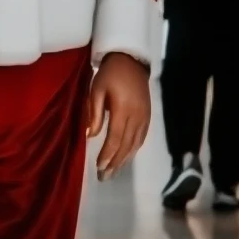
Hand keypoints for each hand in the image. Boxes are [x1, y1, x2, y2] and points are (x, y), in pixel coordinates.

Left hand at [87, 52, 150, 180]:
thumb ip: (94, 113)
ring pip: (135, 144)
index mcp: (123, 110)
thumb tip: (90, 136)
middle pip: (126, 146)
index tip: (99, 167)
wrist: (131, 62)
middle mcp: (137, 117)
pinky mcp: (148, 117)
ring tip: (113, 172)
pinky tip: (126, 157)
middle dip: (115, 163)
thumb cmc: (109, 75)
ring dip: (124, 160)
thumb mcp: (96, 90)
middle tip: (104, 177)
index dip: (107, 155)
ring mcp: (145, 118)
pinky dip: (133, 150)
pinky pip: (141, 138)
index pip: (115, 139)